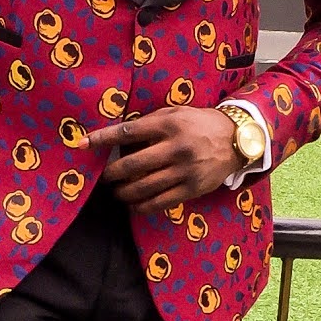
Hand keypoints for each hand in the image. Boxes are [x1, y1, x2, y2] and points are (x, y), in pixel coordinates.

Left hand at [85, 106, 236, 211]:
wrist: (237, 140)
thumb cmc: (200, 124)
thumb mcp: (176, 113)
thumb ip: (150, 122)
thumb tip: (121, 137)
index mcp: (169, 125)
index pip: (128, 132)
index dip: (103, 138)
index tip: (83, 144)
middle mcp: (176, 148)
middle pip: (132, 165)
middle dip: (112, 174)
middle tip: (105, 177)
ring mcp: (185, 170)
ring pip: (144, 187)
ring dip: (124, 193)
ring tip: (117, 192)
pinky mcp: (192, 188)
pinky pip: (161, 202)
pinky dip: (142, 206)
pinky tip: (133, 205)